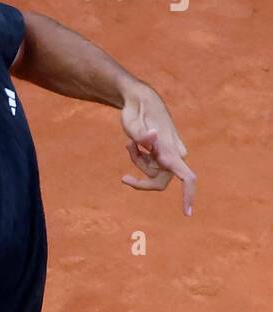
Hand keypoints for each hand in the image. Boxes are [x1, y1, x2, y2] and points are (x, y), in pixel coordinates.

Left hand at [120, 86, 195, 215]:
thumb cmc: (136, 111)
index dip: (188, 195)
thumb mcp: (132, 123)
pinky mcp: (164, 153)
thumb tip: (151, 139)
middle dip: (142, 180)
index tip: (187, 213)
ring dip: (138, 162)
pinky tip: (135, 144)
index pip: (186, 176)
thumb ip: (141, 135)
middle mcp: (174, 154)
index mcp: (170, 151)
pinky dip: (140, 158)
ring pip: (153, 173)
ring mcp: (170, 154)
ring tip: (129, 144)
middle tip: (124, 179)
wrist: (140, 98)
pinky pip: (151, 166)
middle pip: (159, 182)